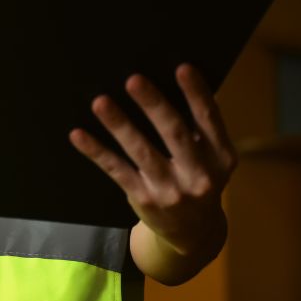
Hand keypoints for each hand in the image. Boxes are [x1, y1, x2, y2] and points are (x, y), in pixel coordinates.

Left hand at [68, 64, 235, 282]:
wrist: (194, 233)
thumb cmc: (199, 178)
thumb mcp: (213, 159)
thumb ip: (200, 129)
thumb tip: (169, 80)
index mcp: (221, 157)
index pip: (209, 119)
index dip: (197, 93)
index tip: (183, 67)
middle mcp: (199, 174)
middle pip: (174, 133)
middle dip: (153, 105)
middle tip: (133, 79)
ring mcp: (170, 190)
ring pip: (141, 152)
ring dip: (119, 125)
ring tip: (100, 102)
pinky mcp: (144, 199)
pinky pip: (117, 171)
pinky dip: (97, 152)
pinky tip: (79, 134)